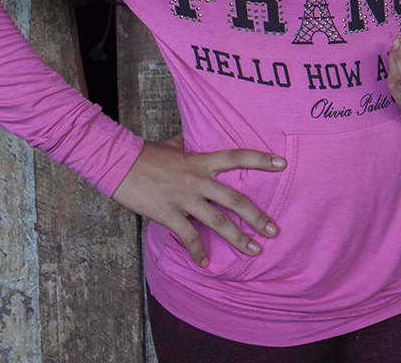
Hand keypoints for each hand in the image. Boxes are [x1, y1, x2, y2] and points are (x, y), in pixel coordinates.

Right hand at [111, 138, 284, 267]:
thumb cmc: (145, 154)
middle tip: (273, 231)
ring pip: (218, 222)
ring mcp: (185, 198)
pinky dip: (198, 252)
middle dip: (257, 217)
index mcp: (202, 161)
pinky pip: (189, 237)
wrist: (118, 164)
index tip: (282, 164)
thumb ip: (186, 143)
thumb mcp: (172, 144)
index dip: (261, 159)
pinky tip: (205, 263)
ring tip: (253, 250)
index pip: (238, 157)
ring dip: (238, 238)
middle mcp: (198, 180)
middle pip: (235, 200)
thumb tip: (190, 137)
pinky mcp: (168, 214)